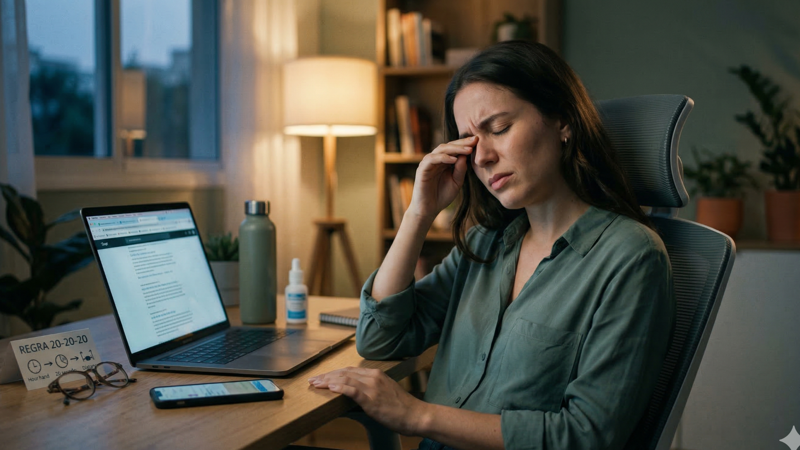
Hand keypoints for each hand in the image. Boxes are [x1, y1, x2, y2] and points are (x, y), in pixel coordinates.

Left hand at [308, 367, 426, 435]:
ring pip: (345, 379)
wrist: (416, 415)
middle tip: (313, 380)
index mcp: (375, 374)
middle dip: (326, 376)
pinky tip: (330, 387)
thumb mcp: (383, 393)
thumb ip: (368, 391)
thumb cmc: (401, 407)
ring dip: (328, 381)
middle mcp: (373, 377)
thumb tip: (350, 395)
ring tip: (316, 384)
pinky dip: (340, 387)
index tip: (321, 377)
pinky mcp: (372, 399)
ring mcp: (372, 387)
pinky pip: (353, 390)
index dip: (333, 373)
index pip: (349, 370)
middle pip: (344, 373)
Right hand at [407, 136, 475, 219]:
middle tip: (474, 141)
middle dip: (461, 143)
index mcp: (443, 162)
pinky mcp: (422, 169)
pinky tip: (454, 159)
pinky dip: (443, 158)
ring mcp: (428, 164)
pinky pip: (432, 159)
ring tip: (468, 150)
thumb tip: (466, 155)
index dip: (465, 144)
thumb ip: (461, 169)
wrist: (428, 210)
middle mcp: (435, 160)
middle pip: (448, 146)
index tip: (478, 140)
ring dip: (455, 148)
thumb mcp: (456, 182)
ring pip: (440, 150)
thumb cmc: (442, 196)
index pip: (454, 149)